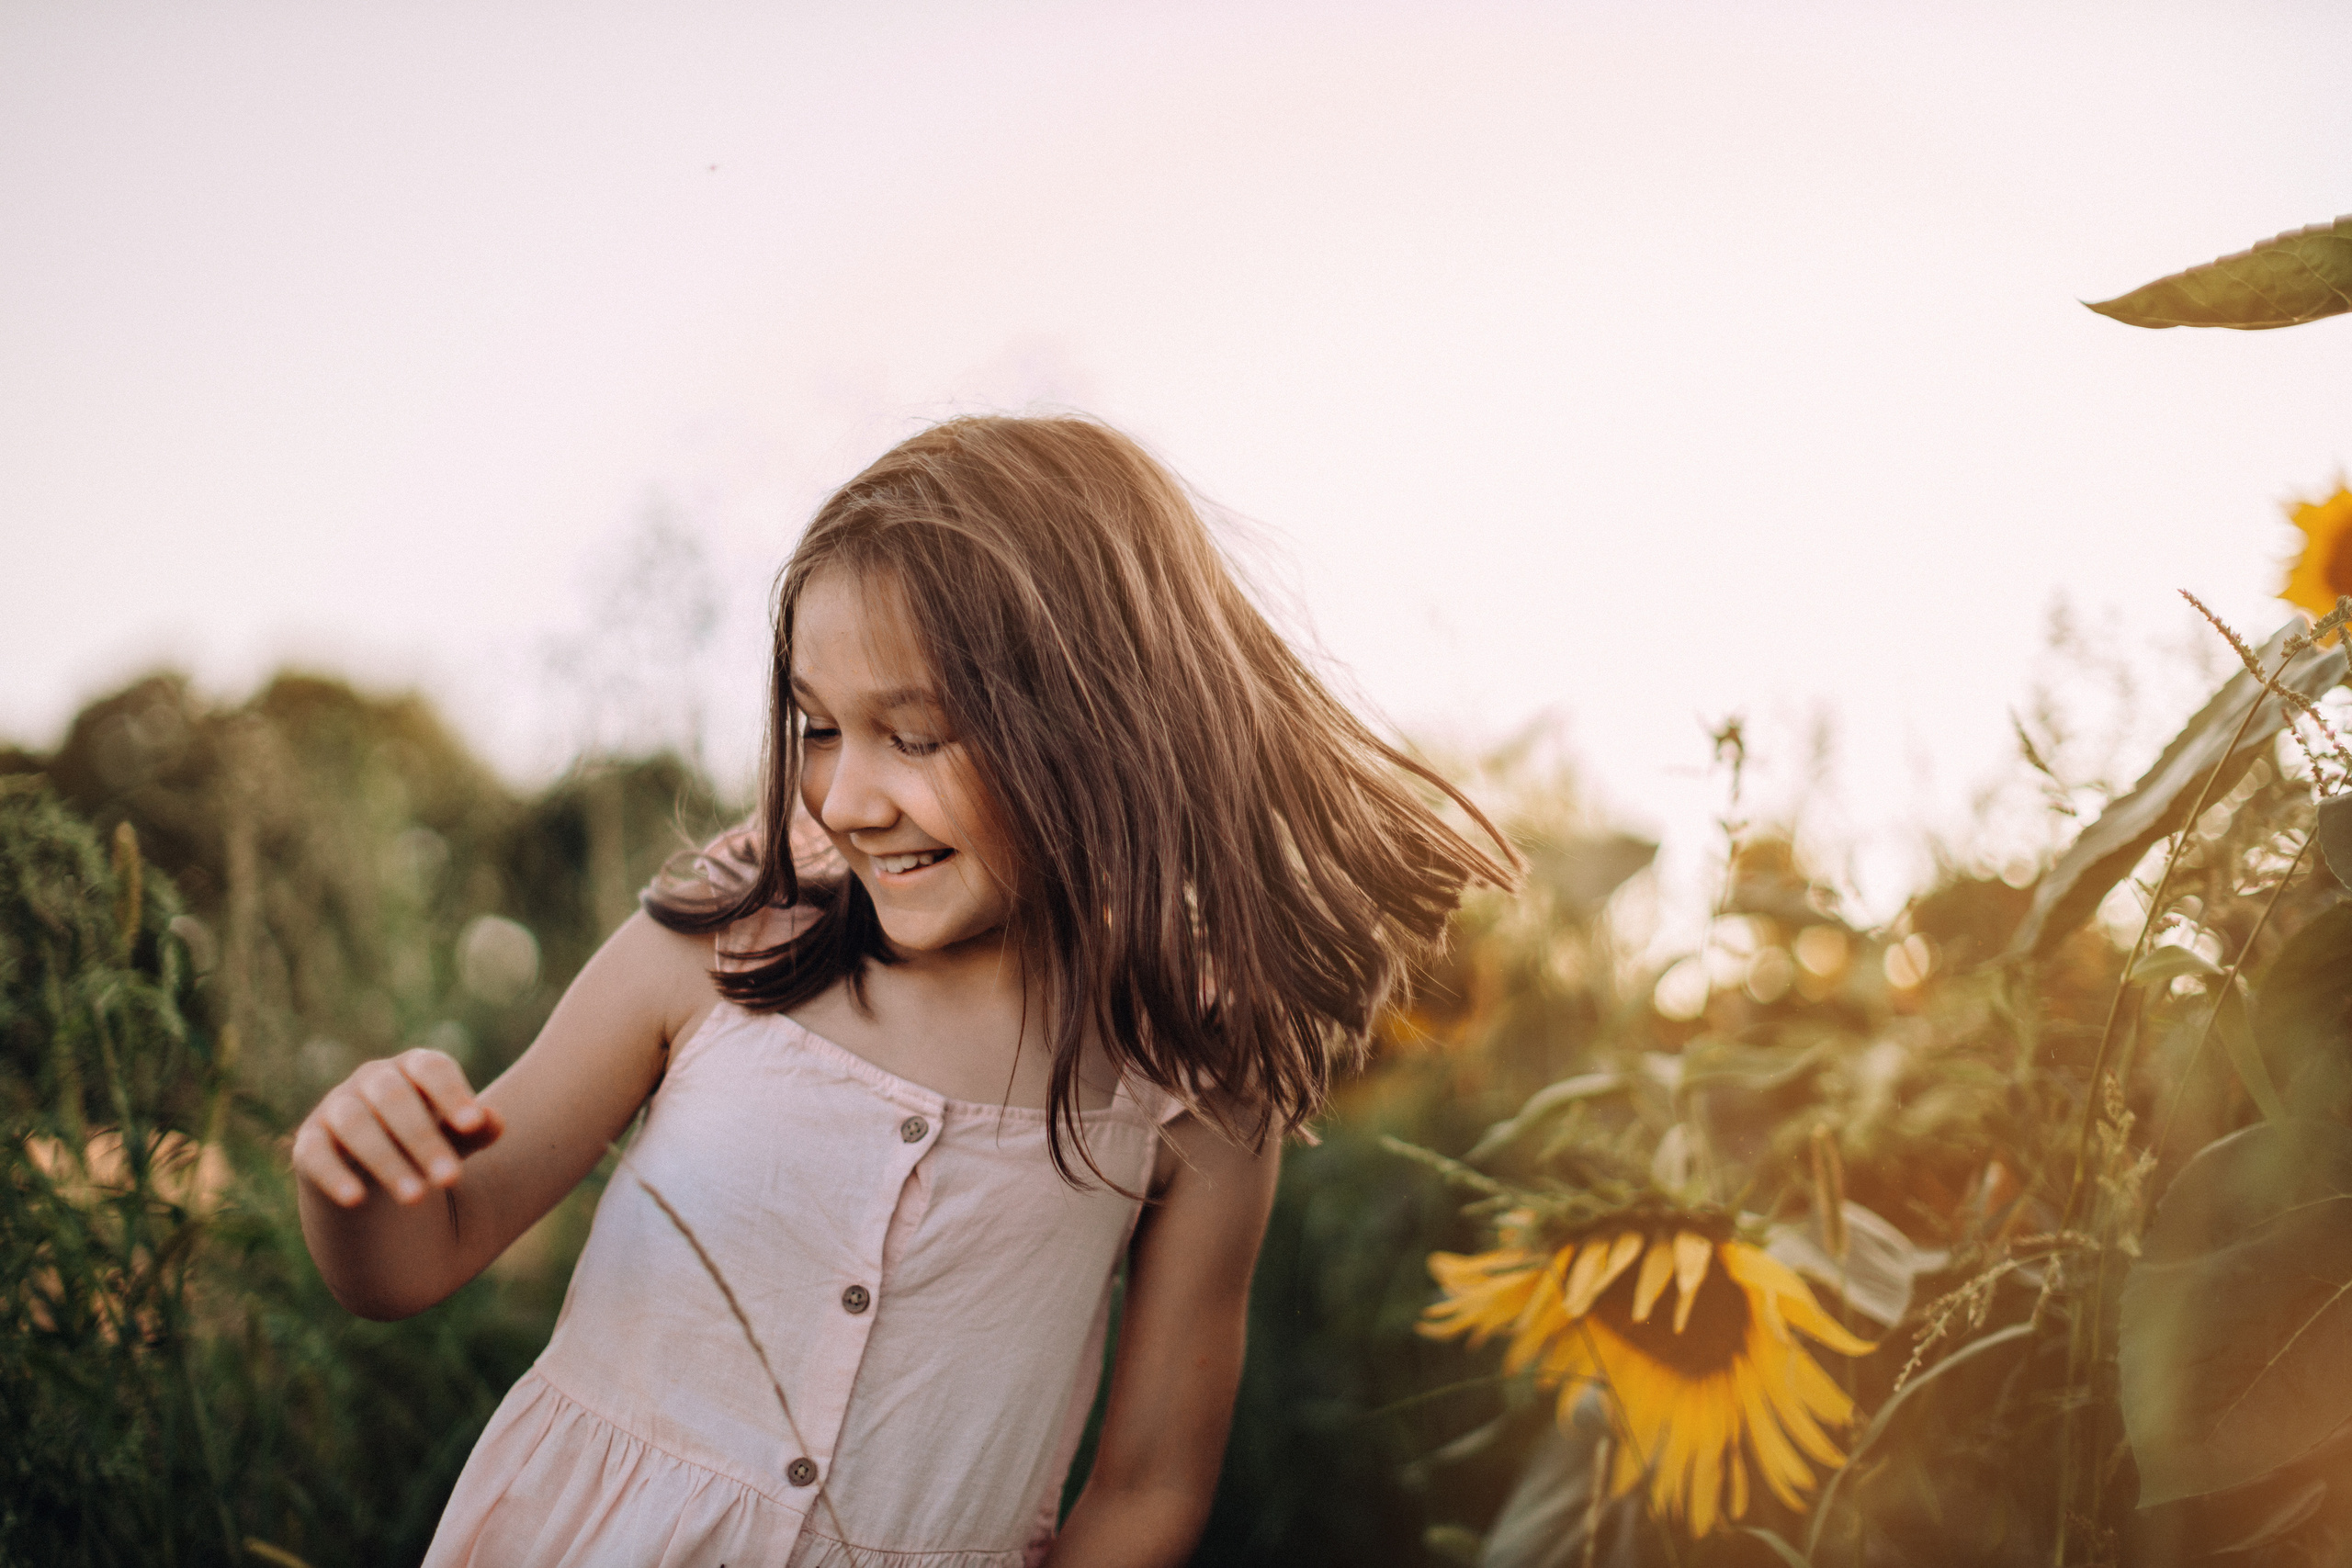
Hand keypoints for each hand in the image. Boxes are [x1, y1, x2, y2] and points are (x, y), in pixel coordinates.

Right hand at [292, 1048, 504, 1207]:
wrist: (376, 1176)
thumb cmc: (427, 1144)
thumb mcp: (456, 1138)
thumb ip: (475, 1130)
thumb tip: (495, 1120)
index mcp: (413, 1067)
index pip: (432, 1069)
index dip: (452, 1093)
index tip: (475, 1125)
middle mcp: (372, 1079)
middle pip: (395, 1098)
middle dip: (425, 1139)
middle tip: (452, 1178)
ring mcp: (337, 1107)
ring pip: (356, 1125)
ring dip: (387, 1161)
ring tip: (418, 1199)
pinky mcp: (309, 1141)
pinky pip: (315, 1155)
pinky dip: (334, 1176)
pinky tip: (356, 1200)